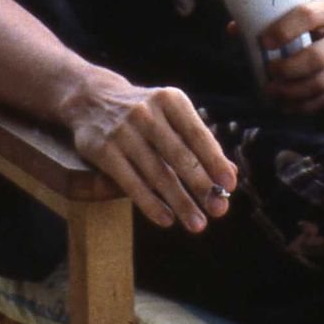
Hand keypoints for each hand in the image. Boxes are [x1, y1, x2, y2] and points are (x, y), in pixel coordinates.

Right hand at [60, 69, 237, 232]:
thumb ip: (199, 141)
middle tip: (219, 210)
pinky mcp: (104, 150)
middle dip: (202, 186)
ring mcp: (124, 131)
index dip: (215, 161)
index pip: (197, 134)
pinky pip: (131, 183)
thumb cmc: (145, 113)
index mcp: (171, 100)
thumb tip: (230, 173)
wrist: (93, 99)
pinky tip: (167, 219)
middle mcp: (147, 112)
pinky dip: (151, 203)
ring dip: (180, 202)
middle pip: (180, 156)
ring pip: (157, 174)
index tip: (230, 185)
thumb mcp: (172, 114)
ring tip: (197, 224)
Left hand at [260, 0, 323, 112]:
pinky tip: (287, 106)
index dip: (284, 29)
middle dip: (286, 70)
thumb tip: (234, 30)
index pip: (308, 16)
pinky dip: (305, 106)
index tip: (264, 40)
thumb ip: (281, 17)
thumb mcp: (318, 4)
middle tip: (268, 72)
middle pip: (315, 58)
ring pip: (321, 83)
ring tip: (272, 92)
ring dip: (292, 92)